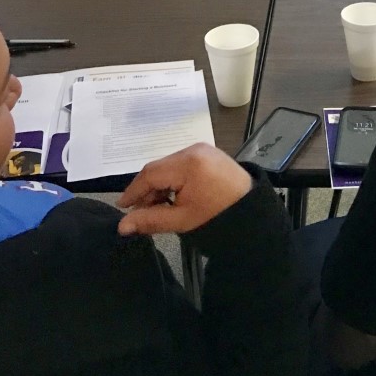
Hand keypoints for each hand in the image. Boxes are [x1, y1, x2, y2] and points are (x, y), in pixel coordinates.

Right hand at [117, 143, 252, 236]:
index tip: (122, 207)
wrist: (253, 212)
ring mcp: (203, 149)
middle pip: (159, 167)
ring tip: (159, 208)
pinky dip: (173, 179)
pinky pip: (182, 163)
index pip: (151, 173)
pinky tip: (173, 197)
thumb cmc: (218, 217)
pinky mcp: (209, 153)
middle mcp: (194, 149)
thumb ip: (150, 220)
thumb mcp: (182, 220)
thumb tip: (122, 226)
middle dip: (147, 190)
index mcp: (188, 163)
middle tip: (141, 212)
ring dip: (160, 185)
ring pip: (169, 165)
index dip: (133, 191)